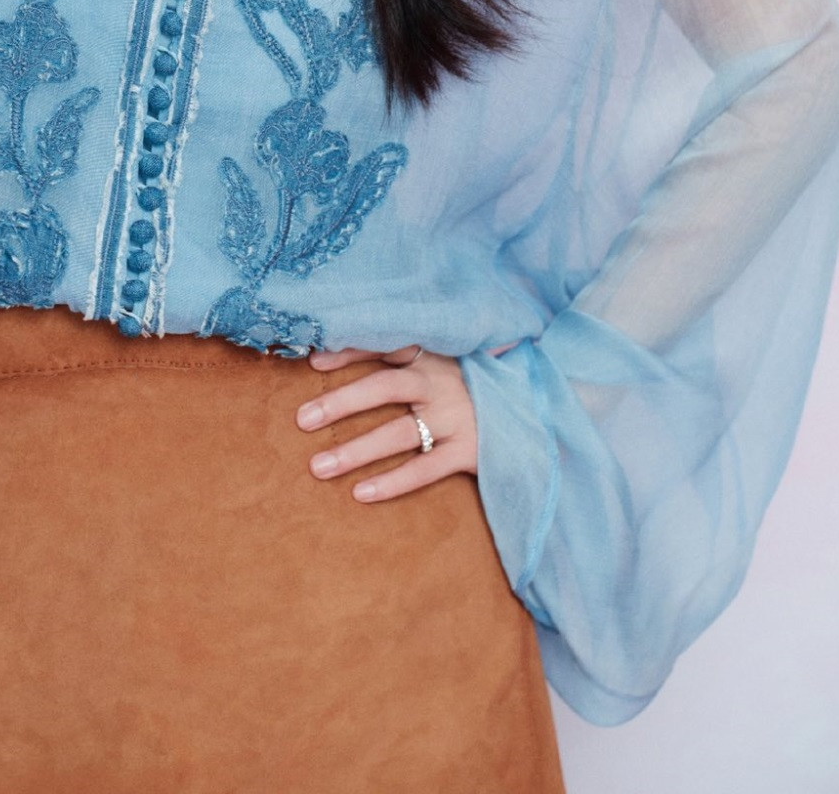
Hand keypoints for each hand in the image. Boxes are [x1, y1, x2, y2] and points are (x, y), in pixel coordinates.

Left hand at [295, 343, 478, 503]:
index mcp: (432, 356)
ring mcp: (456, 417)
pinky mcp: (470, 451)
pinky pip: (425, 469)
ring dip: (355, 450)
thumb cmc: (475, 387)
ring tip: (318, 466)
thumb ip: (409, 357)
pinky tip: (361, 493)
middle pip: (383, 387)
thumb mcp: (447, 361)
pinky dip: (392, 482)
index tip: (313, 363)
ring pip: (398, 433)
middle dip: (340, 403)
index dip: (348, 352)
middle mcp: (441, 383)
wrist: (536, 414)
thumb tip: (339, 354)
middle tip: (302, 420)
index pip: (384, 346)